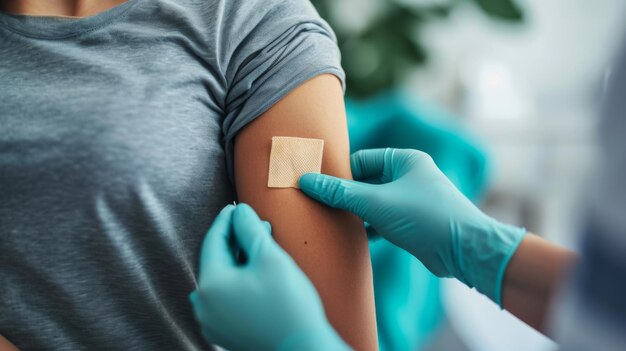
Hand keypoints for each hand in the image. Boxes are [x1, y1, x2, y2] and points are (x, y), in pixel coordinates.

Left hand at [189, 204, 348, 350]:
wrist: (304, 349)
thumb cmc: (289, 305)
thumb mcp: (270, 258)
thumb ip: (250, 229)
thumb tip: (240, 211)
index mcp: (210, 285)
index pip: (213, 241)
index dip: (226, 220)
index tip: (236, 206)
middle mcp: (204, 306)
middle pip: (217, 260)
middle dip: (236, 239)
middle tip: (255, 223)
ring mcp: (212, 322)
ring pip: (222, 279)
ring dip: (239, 259)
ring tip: (260, 245)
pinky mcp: (225, 331)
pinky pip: (226, 297)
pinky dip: (239, 280)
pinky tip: (257, 271)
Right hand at [299, 148, 525, 304]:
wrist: (466, 250)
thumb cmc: (426, 217)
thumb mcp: (376, 202)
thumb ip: (340, 193)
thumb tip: (306, 180)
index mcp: (404, 160)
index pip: (361, 161)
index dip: (339, 174)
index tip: (317, 186)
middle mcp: (409, 176)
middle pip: (366, 181)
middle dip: (346, 195)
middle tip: (321, 206)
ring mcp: (412, 199)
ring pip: (374, 202)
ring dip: (357, 212)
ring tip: (334, 222)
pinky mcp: (413, 222)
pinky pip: (383, 219)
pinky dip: (370, 226)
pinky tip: (356, 237)